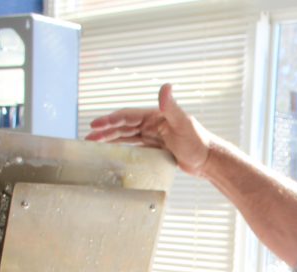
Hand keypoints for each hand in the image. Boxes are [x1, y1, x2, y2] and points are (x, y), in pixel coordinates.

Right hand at [86, 83, 212, 175]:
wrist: (209, 160)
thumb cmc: (198, 141)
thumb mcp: (184, 123)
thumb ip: (172, 106)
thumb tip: (166, 86)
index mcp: (155, 116)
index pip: (127, 116)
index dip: (110, 120)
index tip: (95, 124)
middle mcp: (152, 124)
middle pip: (123, 126)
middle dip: (105, 130)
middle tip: (88, 136)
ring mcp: (154, 136)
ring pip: (127, 136)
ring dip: (110, 139)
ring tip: (93, 144)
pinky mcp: (156, 148)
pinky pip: (135, 146)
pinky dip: (122, 147)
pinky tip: (112, 151)